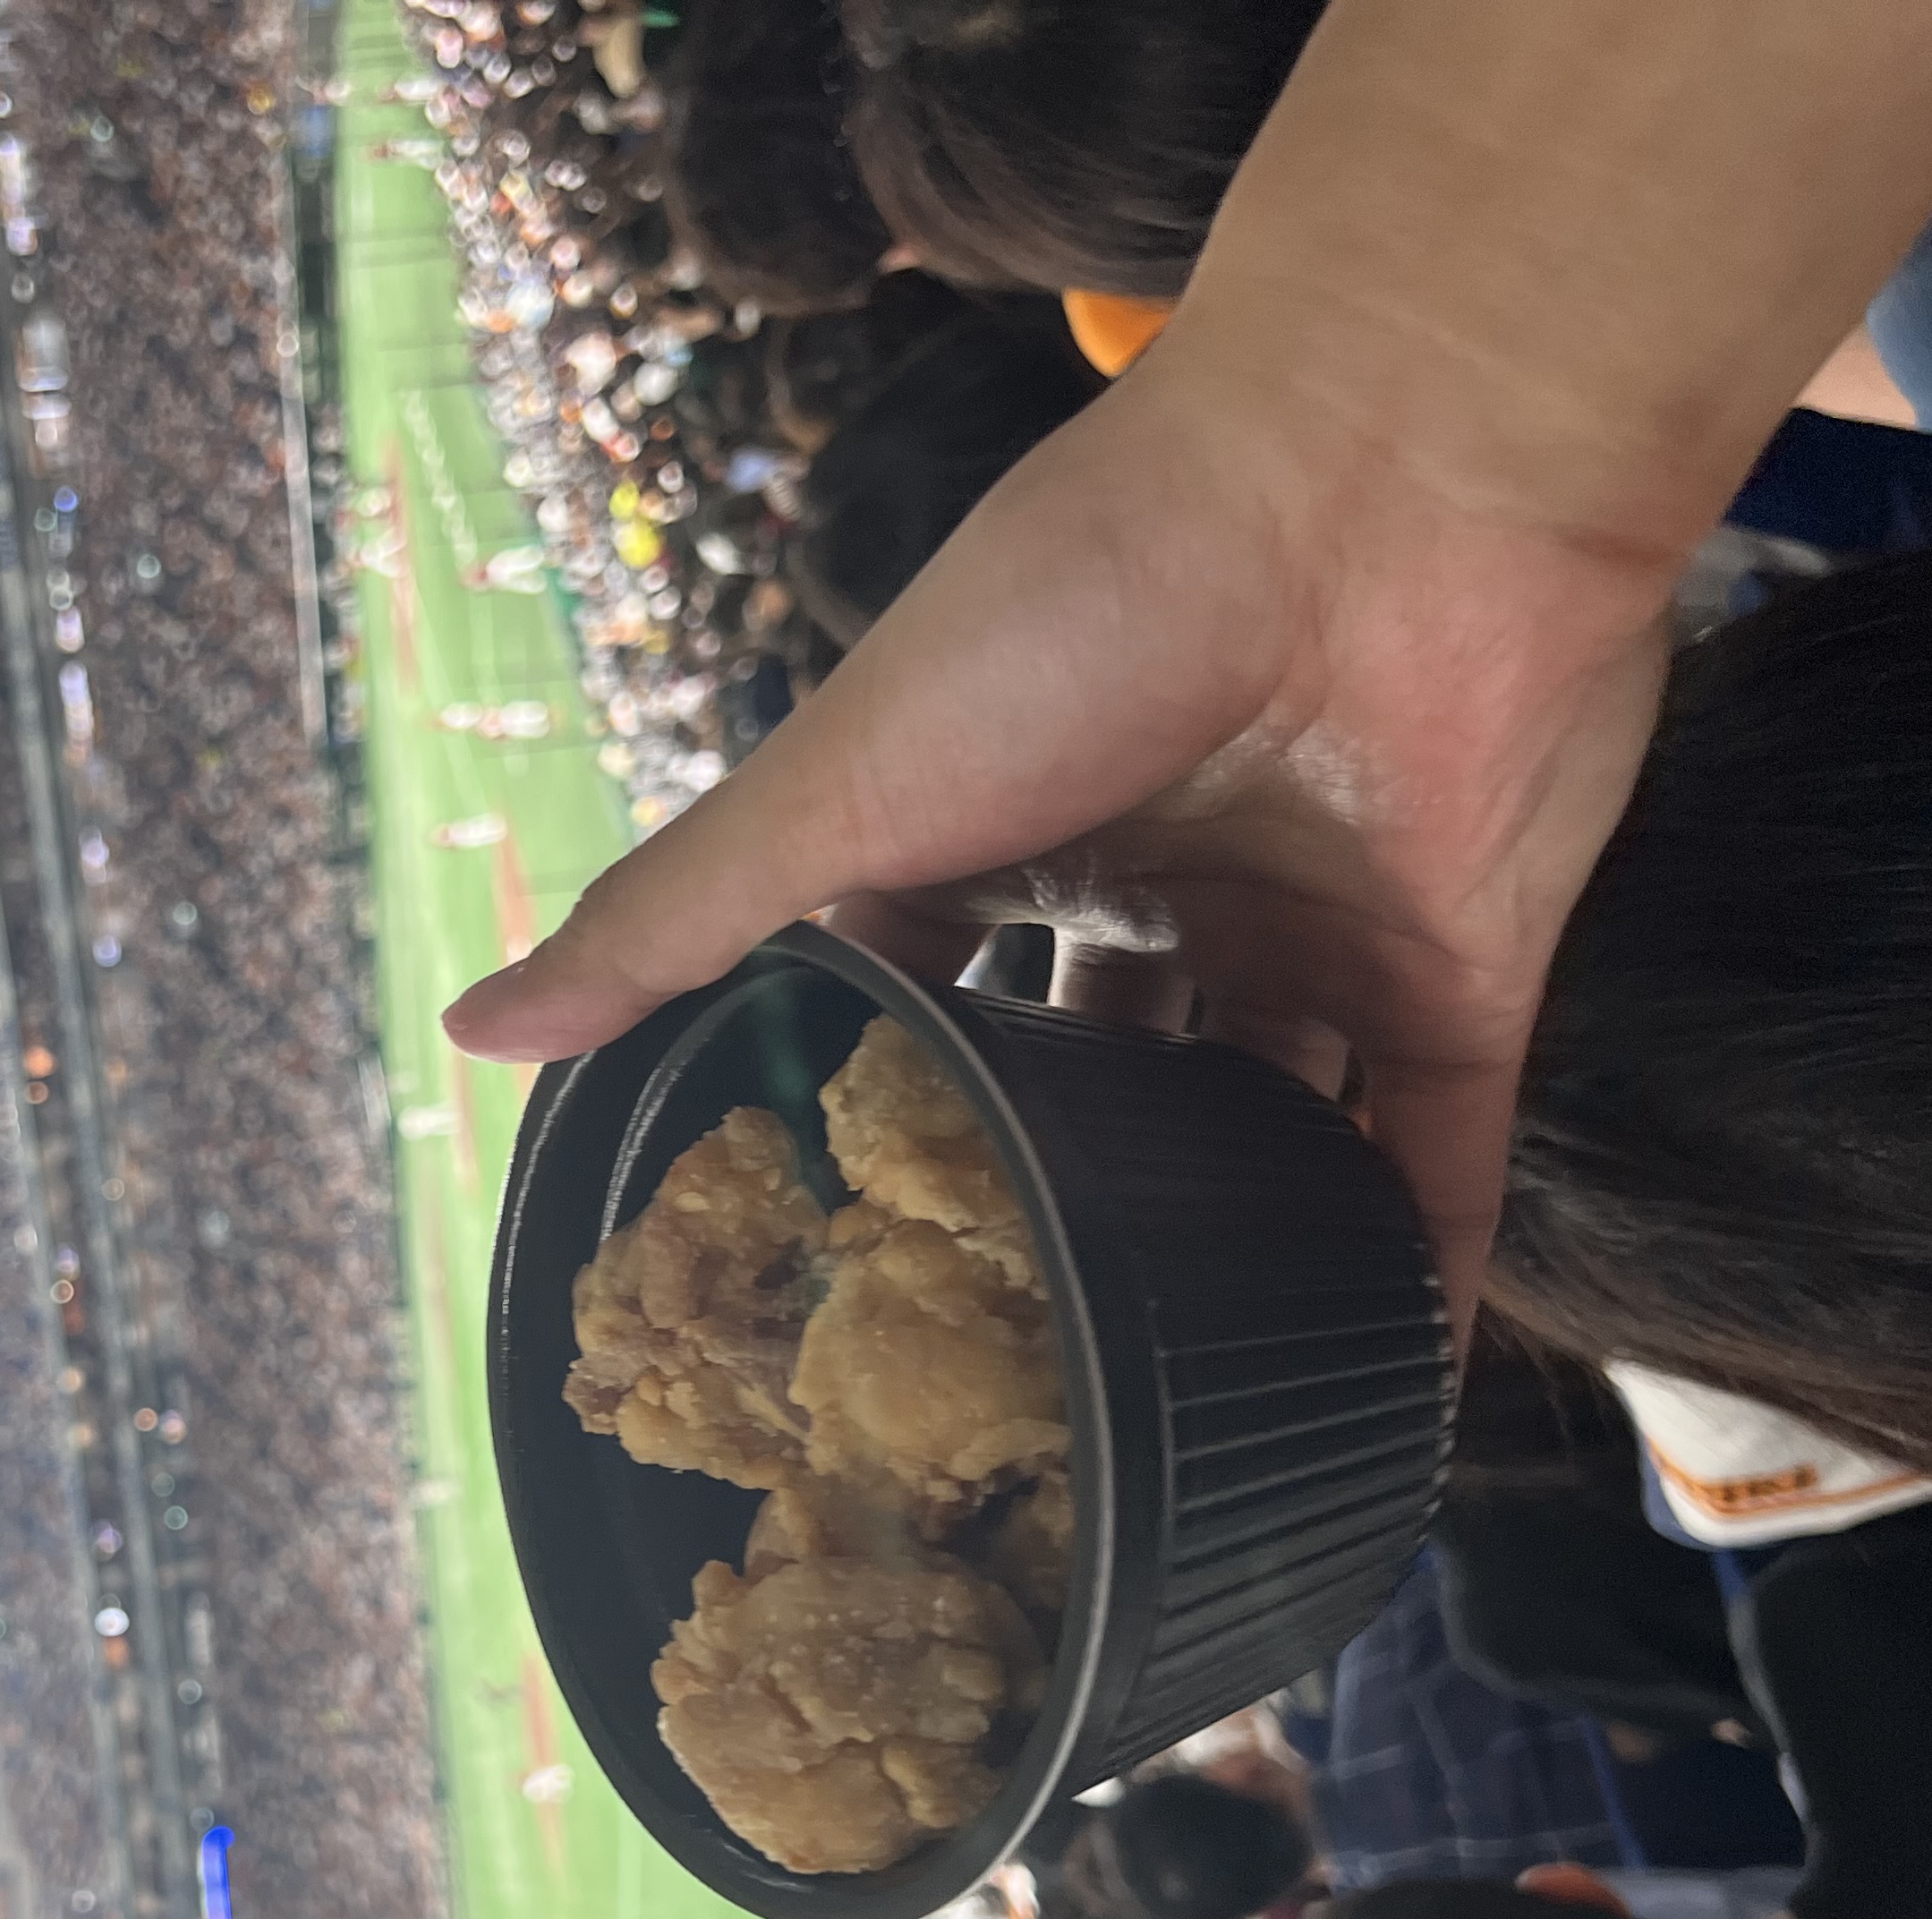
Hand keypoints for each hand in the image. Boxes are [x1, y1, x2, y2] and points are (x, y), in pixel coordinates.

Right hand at [444, 342, 1679, 1323]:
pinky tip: (1370, 1418)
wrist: (1393, 472)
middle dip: (1052, 1217)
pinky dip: (1413, 1284)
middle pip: (1090, 1095)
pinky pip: (1438, 1161)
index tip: (822, 1282)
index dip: (873, 1135)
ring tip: (1165, 1432)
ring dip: (1225, 1263)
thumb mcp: (845, 780)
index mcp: (1000, 839)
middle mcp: (1151, 895)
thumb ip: (676, 917)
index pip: (916, 1012)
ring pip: (1260, 1144)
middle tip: (990, 1388)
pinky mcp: (1457, 973)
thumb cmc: (1093, 597)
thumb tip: (474, 1034)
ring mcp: (1307, 938)